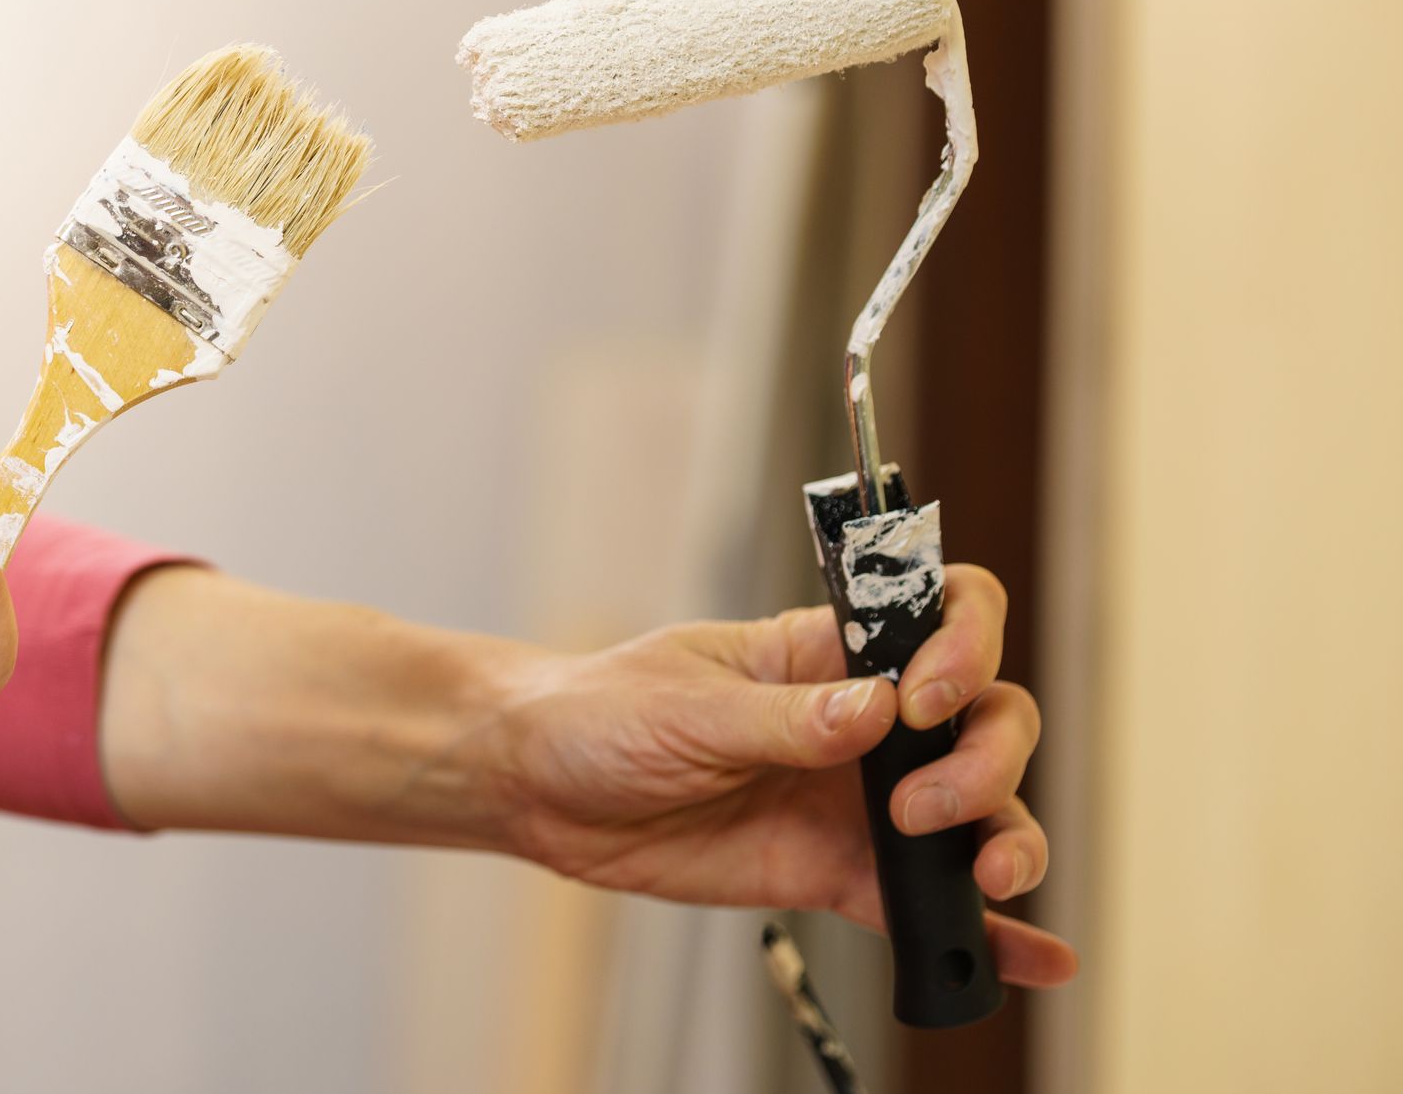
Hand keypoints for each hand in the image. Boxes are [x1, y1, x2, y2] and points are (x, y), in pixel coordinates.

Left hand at [486, 565, 1076, 986]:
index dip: (963, 648)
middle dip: (985, 760)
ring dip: (1004, 838)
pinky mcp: (835, 872)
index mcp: (825, 651)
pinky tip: (1031, 958)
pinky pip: (919, 903)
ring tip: (980, 878)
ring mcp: (857, 798)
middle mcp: (861, 720)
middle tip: (918, 806)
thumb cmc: (604, 714)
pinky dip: (983, 934)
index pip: (941, 616)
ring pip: (974, 811)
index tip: (924, 699)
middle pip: (982, 719)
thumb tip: (875, 711)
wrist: (543, 789)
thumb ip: (784, 716)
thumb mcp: (686, 705)